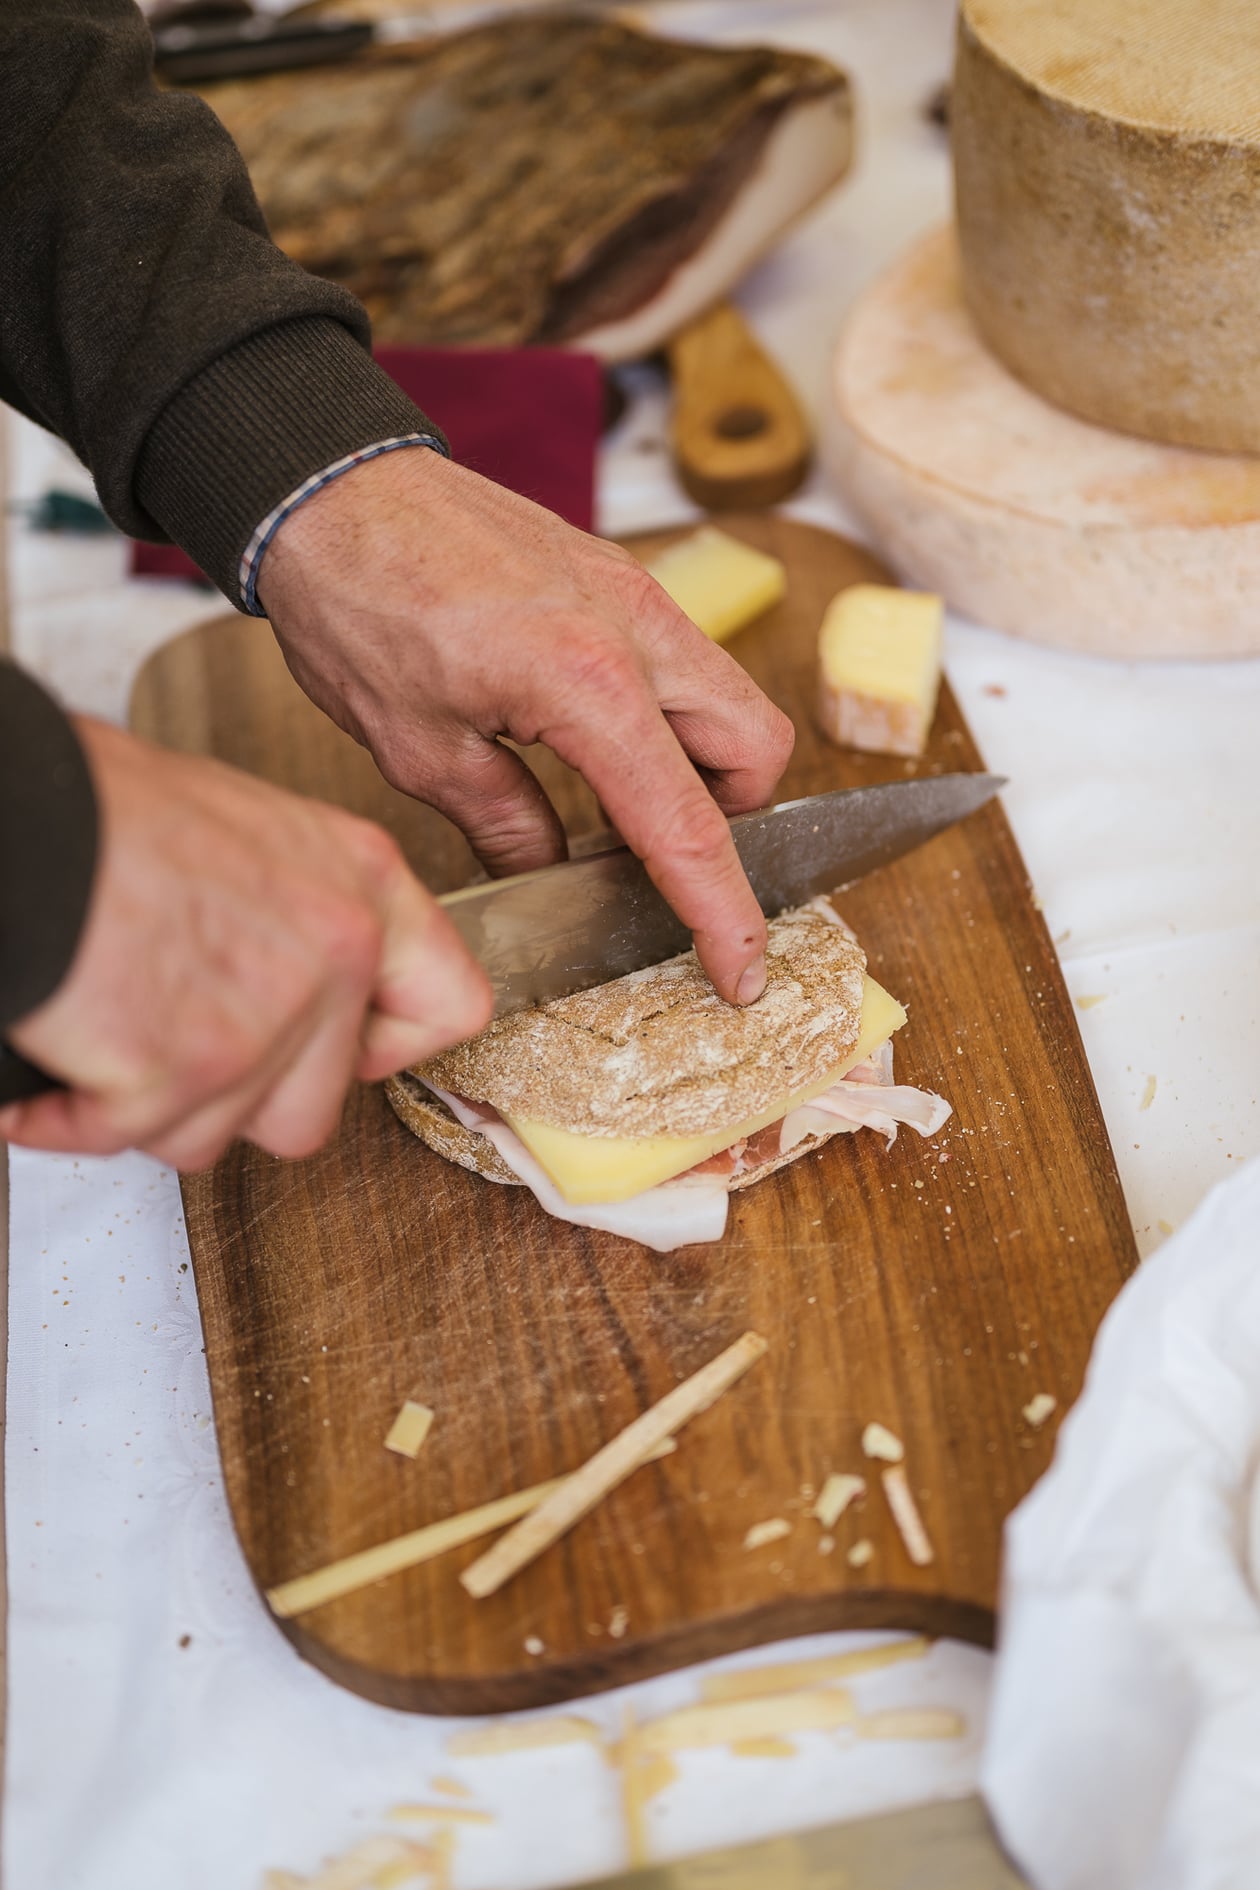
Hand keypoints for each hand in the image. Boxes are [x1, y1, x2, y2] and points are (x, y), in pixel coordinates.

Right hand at [0, 719, 490, 1168]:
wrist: (25, 819)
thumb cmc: (108, 810)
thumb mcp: (253, 833)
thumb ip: (305, 917)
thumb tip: (308, 982)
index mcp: (362, 883)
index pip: (452, 1006)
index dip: (387, 1046)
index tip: (344, 1050)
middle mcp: (335, 949)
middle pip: (315, 1106)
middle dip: (234, 1093)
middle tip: (177, 1037)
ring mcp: (266, 1019)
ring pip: (220, 1134)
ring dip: (152, 1104)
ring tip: (109, 1028)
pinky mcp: (186, 1070)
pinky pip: (131, 1139)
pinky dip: (76, 1116)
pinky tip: (61, 1063)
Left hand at [258, 451, 794, 1003]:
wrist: (330, 490)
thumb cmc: (359, 604)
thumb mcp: (419, 750)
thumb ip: (506, 824)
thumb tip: (551, 875)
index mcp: (589, 683)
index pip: (688, 825)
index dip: (723, 913)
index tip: (742, 973)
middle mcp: (638, 629)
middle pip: (756, 748)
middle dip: (731, 819)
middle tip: (653, 854)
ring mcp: (637, 591)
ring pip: (730, 698)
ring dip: (699, 763)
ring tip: (612, 800)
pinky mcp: (619, 576)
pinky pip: (682, 661)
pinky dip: (664, 715)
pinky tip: (589, 740)